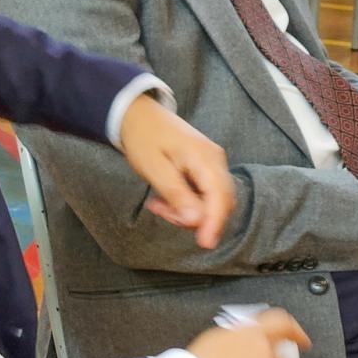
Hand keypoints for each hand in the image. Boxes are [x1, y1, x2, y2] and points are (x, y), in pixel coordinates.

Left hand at [117, 93, 232, 248]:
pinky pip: (203, 192)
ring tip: (157, 205)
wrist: (137, 113)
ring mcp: (212, 163)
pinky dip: (186, 201)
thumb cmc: (143, 137)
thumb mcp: (153, 167)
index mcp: (205, 159)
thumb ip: (176, 193)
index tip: (204, 244)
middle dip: (193, 217)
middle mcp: (215, 161)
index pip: (220, 197)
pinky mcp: (205, 167)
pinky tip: (164, 199)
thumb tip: (197, 220)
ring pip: (211, 200)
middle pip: (218, 202)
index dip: (214, 223)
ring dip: (187, 210)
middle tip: (160, 211)